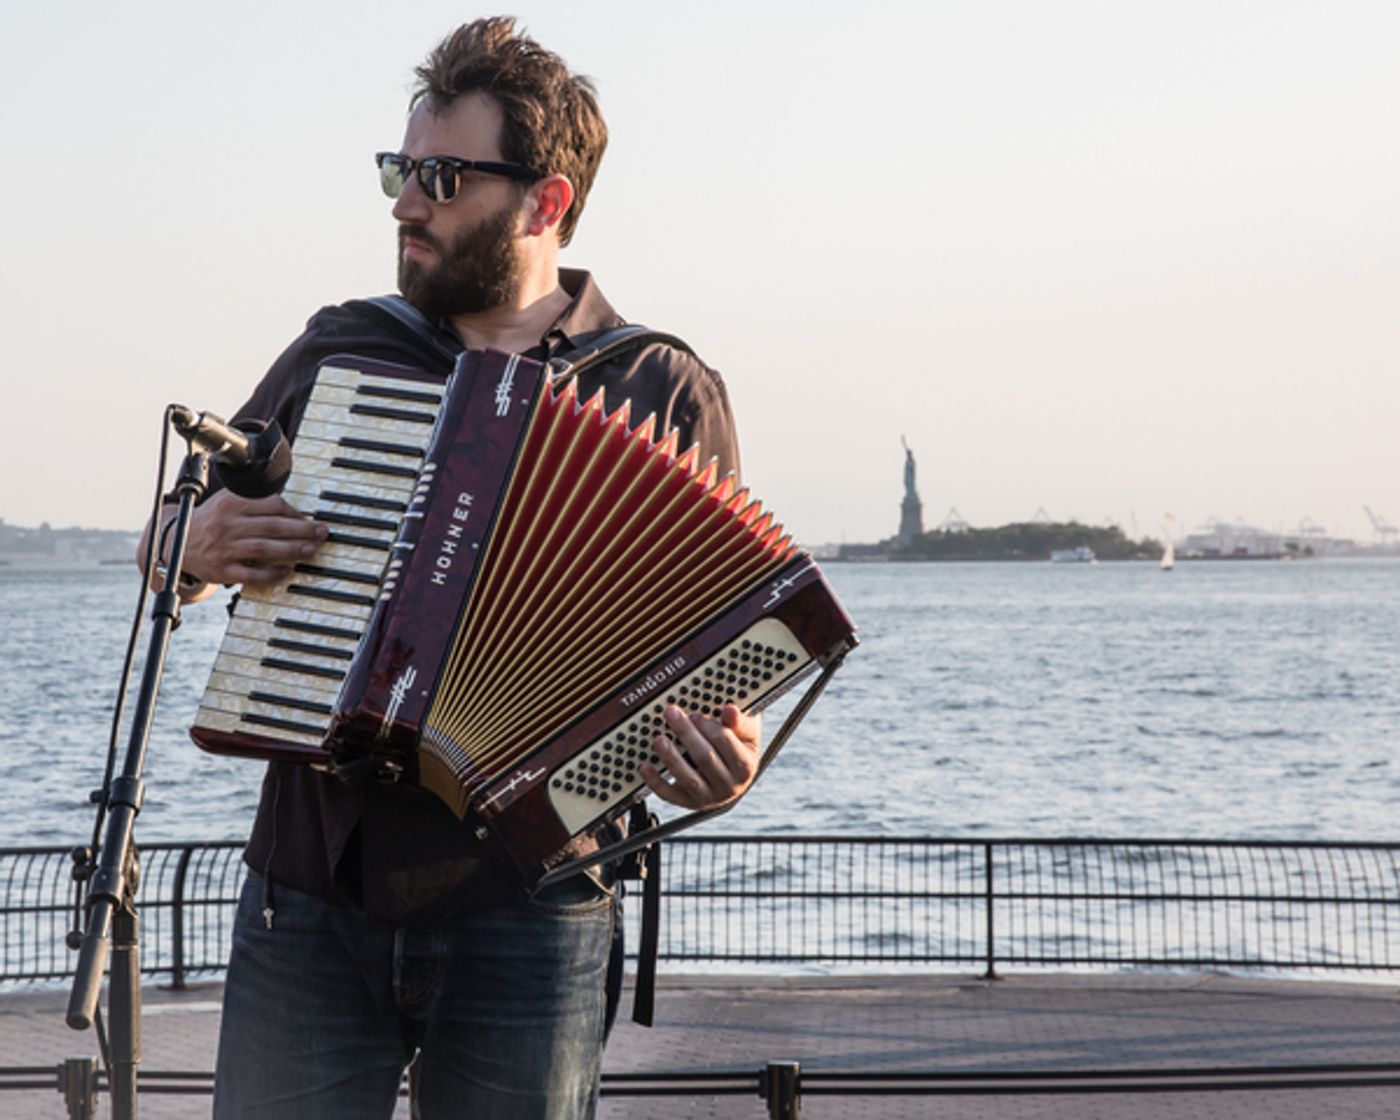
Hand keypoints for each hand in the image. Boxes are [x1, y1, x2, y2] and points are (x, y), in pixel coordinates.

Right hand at [179, 489, 327, 587]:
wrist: (176, 543)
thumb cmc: (211, 522)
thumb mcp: (227, 502)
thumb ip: (254, 501)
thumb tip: (288, 504)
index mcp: (232, 504)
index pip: (271, 505)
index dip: (294, 512)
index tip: (308, 519)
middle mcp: (228, 525)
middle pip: (272, 526)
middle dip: (302, 530)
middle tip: (321, 533)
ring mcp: (225, 549)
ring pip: (264, 548)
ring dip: (291, 550)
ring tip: (310, 550)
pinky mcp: (223, 570)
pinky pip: (252, 573)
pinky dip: (271, 573)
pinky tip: (287, 570)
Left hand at [639, 704, 761, 810]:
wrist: (735, 777)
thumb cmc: (740, 748)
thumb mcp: (747, 734)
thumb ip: (739, 722)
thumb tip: (730, 710)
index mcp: (745, 767)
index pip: (724, 742)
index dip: (707, 725)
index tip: (695, 714)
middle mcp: (729, 786)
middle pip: (705, 757)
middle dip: (686, 733)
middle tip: (671, 713)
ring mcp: (708, 797)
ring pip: (687, 778)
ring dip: (671, 758)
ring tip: (659, 739)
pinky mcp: (689, 803)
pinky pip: (669, 795)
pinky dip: (655, 781)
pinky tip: (645, 766)